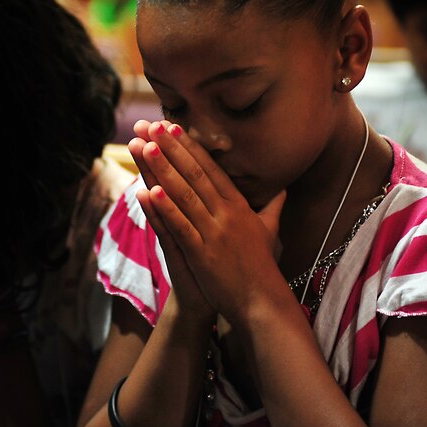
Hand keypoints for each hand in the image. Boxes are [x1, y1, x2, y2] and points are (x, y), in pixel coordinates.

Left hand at [136, 121, 286, 325]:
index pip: (210, 168)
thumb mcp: (269, 231)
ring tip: (144, 145)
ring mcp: (214, 232)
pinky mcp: (202, 253)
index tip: (171, 125)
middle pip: (194, 173)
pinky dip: (164, 208)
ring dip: (162, 168)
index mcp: (238, 205)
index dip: (189, 146)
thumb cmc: (262, 267)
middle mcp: (226, 213)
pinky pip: (180, 226)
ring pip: (184, 194)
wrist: (262, 303)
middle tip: (149, 124)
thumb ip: (272, 206)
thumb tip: (283, 188)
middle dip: (170, 147)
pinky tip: (148, 191)